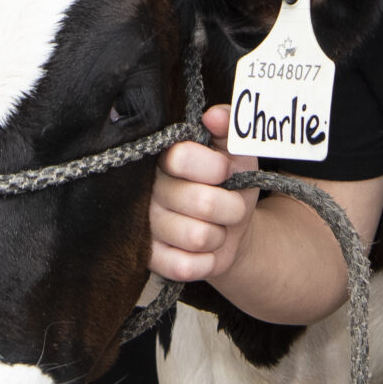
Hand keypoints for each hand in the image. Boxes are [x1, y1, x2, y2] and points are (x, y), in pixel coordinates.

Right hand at [148, 105, 259, 281]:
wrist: (231, 227)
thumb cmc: (230, 181)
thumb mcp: (236, 149)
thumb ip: (229, 125)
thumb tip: (214, 116)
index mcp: (164, 156)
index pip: (182, 157)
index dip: (216, 168)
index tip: (226, 170)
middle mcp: (148, 189)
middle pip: (202, 203)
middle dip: (231, 208)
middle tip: (231, 205)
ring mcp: (146, 225)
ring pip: (198, 237)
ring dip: (220, 235)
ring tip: (216, 227)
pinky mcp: (150, 259)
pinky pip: (186, 267)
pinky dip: (208, 261)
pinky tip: (206, 250)